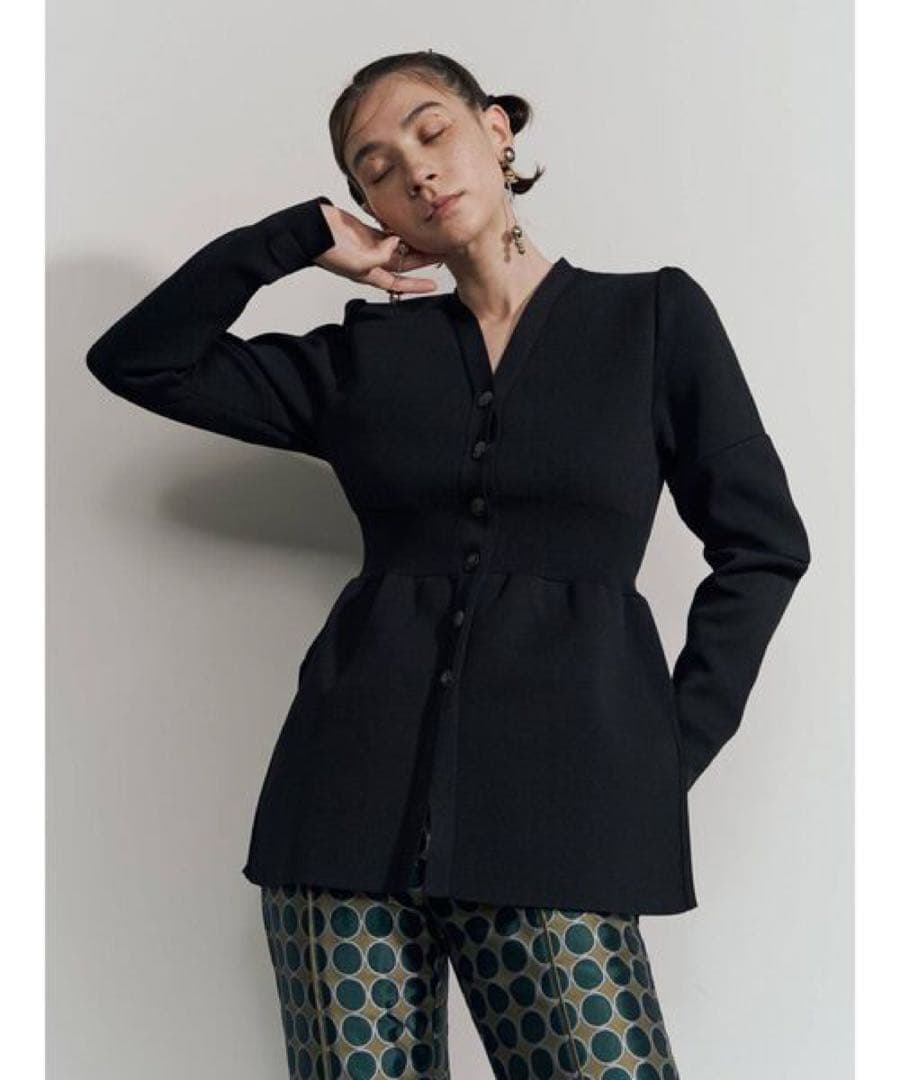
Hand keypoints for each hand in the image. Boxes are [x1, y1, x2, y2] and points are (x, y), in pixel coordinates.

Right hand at [314, 202, 441, 294]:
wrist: (312, 230)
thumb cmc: (330, 251)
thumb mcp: (358, 261)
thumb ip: (381, 255)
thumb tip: (396, 242)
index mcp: (371, 274)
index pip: (399, 283)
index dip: (417, 286)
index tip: (434, 286)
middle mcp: (373, 262)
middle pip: (404, 263)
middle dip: (423, 260)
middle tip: (443, 253)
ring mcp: (370, 246)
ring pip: (399, 247)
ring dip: (415, 243)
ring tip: (433, 237)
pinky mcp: (367, 231)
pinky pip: (388, 232)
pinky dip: (400, 229)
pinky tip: (413, 225)